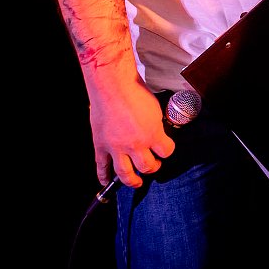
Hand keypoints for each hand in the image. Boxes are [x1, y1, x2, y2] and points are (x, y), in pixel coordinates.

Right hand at [87, 73, 173, 191]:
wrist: (112, 86)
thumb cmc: (136, 92)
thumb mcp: (155, 109)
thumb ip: (156, 125)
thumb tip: (157, 132)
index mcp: (152, 135)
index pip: (166, 152)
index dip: (167, 150)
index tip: (166, 148)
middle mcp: (135, 145)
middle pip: (147, 167)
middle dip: (153, 167)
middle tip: (154, 164)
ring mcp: (116, 148)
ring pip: (125, 174)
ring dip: (132, 180)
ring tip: (137, 181)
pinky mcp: (101, 146)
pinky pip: (102, 166)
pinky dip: (104, 176)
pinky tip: (106, 182)